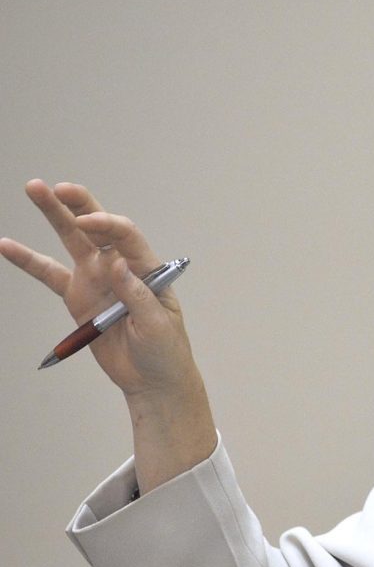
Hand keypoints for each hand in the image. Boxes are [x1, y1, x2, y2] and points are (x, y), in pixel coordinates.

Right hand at [1, 180, 216, 490]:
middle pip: (97, 227)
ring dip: (54, 215)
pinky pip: (49, 275)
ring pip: (71, 240)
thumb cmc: (165, 350)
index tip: (86, 222)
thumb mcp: (158, 325)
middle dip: (79, 204)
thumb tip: (118, 264)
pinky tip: (6, 244)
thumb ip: (138, 295)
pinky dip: (28, 260)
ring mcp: (97, 279)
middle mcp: (120, 267)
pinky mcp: (78, 297)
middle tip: (56, 187)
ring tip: (34, 188)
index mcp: (147, 269)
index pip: (125, 235)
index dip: (106, 224)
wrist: (151, 379)